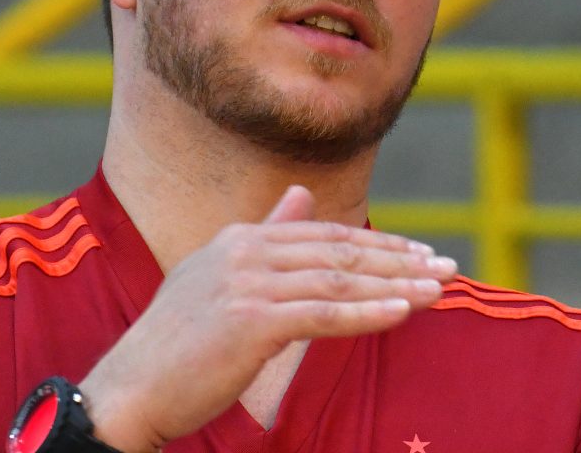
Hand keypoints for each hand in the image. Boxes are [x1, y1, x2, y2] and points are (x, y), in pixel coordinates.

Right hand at [78, 185, 456, 451]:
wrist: (133, 387)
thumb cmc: (180, 344)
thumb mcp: (221, 277)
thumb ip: (267, 234)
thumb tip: (301, 193)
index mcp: (240, 239)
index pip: (325, 235)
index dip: (378, 244)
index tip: (422, 254)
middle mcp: (244, 251)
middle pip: (339, 250)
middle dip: (399, 259)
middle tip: (447, 267)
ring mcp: (246, 283)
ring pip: (338, 278)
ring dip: (395, 284)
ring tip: (438, 289)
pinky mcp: (251, 320)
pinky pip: (323, 314)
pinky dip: (367, 311)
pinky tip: (403, 311)